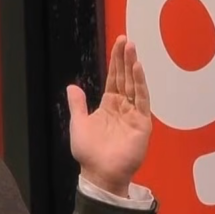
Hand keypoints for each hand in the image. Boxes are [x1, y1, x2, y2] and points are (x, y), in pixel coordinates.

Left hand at [67, 36, 152, 196]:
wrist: (100, 173)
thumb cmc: (89, 153)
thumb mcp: (79, 124)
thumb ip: (78, 105)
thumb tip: (72, 87)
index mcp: (109, 106)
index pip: (114, 78)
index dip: (116, 61)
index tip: (119, 44)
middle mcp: (123, 108)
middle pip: (125, 78)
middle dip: (125, 58)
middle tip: (126, 40)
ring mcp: (134, 114)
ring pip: (134, 85)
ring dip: (133, 67)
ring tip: (132, 49)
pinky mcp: (142, 123)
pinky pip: (142, 100)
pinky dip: (140, 84)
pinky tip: (137, 69)